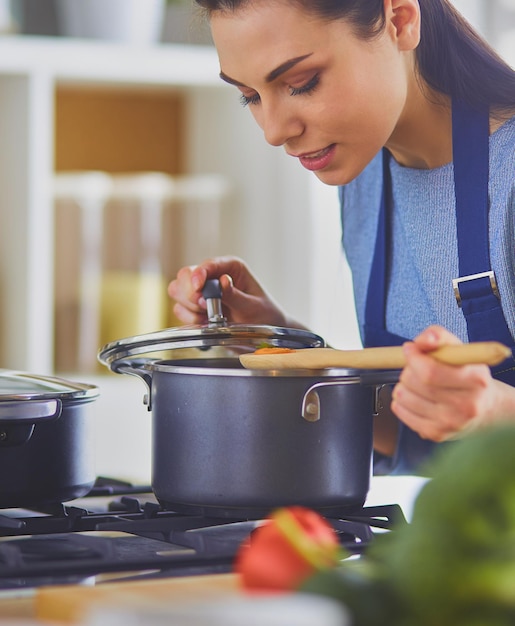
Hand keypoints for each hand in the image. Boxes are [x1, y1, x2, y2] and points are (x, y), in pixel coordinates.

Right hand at [167, 255, 296, 326]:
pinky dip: (189, 318)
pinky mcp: (196, 307)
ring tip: (208, 316)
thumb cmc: (265, 314)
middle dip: (190, 293)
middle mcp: (213, 276)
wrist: (266, 334)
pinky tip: (205, 322)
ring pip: (177, 291)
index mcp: (230, 267)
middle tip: (205, 307)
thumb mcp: (254, 306)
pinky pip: (179, 309)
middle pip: (184, 275)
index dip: (199, 274)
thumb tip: (222, 282)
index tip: (198, 288)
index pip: (207, 265)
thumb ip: (236, 296)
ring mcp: (202, 291)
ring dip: (189, 307)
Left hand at [390, 325, 514, 440]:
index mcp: (475, 380)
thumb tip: (422, 340)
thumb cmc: (467, 374)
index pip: (431, 371)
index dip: (414, 358)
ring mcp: (450, 423)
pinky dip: (400, 401)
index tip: (410, 349)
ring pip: (404, 396)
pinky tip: (413, 397)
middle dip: (408, 369)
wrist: (484, 409)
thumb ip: (439, 337)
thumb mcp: (459, 351)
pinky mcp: (436, 434)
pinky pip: (400, 411)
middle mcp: (466, 405)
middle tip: (415, 367)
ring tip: (415, 383)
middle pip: (415, 383)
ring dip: (402, 384)